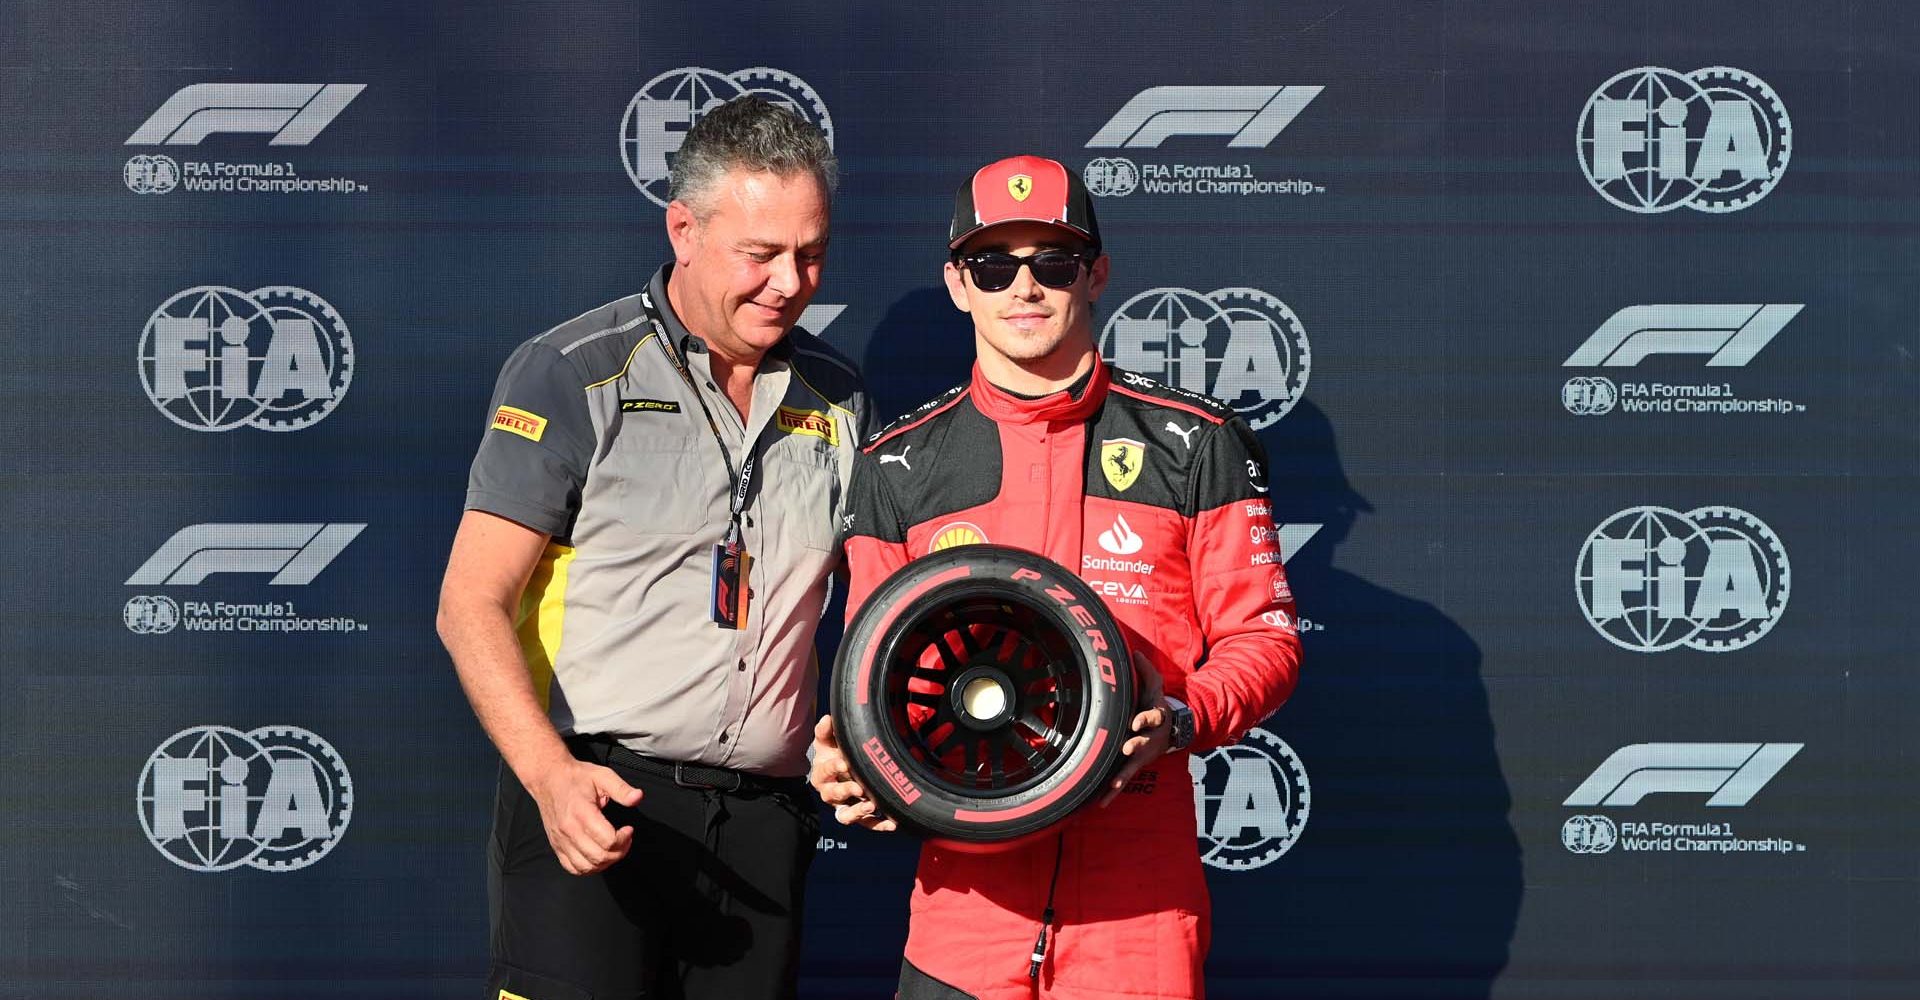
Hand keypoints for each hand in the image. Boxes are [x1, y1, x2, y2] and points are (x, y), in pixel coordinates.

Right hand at [526, 758, 642, 874]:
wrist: (548, 779)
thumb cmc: (574, 777)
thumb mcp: (602, 775)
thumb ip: (621, 788)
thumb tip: (637, 797)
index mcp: (582, 813)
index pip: (608, 840)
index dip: (624, 838)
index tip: (628, 829)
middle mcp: (569, 830)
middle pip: (599, 856)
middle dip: (619, 852)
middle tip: (625, 839)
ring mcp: (561, 840)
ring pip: (586, 867)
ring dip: (605, 862)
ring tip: (613, 848)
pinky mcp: (556, 845)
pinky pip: (572, 867)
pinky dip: (588, 868)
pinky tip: (597, 856)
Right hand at [808, 714, 896, 831]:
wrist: (835, 768)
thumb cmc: (831, 753)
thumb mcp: (827, 740)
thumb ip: (826, 731)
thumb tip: (828, 718)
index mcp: (822, 773)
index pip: (825, 771)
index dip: (833, 768)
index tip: (843, 764)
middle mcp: (829, 792)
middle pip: (833, 795)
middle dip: (846, 791)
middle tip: (859, 787)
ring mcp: (843, 805)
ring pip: (846, 815)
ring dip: (858, 812)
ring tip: (871, 807)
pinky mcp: (857, 814)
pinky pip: (866, 823)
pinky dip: (878, 825)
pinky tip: (892, 824)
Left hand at [1100, 651, 1170, 807]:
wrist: (1172, 730)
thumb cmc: (1157, 705)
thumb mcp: (1155, 686)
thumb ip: (1146, 670)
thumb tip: (1134, 651)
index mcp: (1154, 718)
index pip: (1152, 717)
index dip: (1146, 718)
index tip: (1137, 721)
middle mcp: (1150, 738)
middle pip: (1144, 743)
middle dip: (1136, 745)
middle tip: (1128, 747)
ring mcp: (1142, 754)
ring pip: (1132, 766)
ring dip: (1123, 775)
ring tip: (1114, 785)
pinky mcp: (1134, 765)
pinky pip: (1122, 780)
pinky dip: (1112, 792)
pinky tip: (1100, 803)